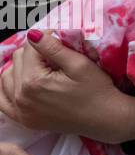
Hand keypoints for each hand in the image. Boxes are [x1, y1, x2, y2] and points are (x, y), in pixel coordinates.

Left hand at [0, 30, 134, 144]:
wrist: (104, 118)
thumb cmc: (96, 90)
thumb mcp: (79, 64)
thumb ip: (53, 48)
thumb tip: (32, 34)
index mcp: (34, 82)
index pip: (29, 48)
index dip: (46, 38)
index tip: (60, 38)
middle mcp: (21, 97)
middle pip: (16, 60)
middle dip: (34, 52)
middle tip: (55, 54)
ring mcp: (20, 111)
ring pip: (6, 76)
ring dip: (21, 67)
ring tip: (42, 66)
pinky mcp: (23, 119)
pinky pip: (3, 100)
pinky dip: (9, 87)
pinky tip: (23, 82)